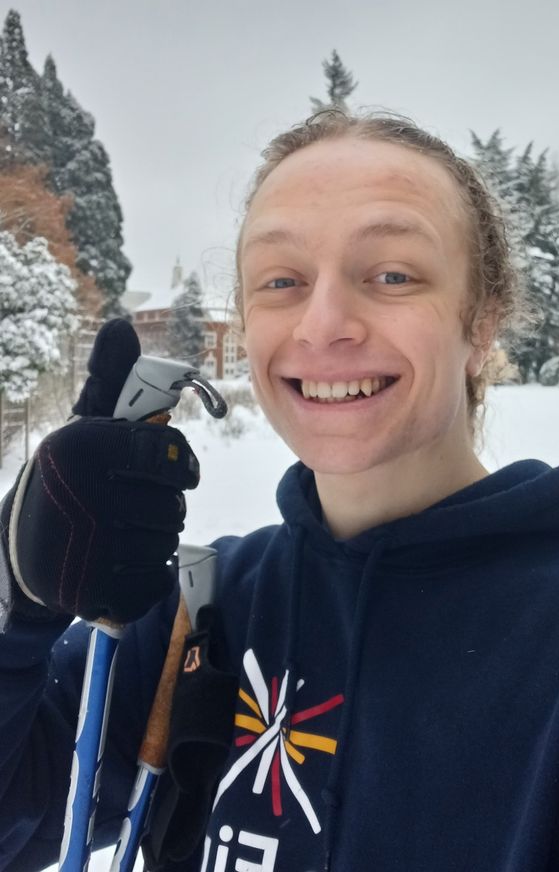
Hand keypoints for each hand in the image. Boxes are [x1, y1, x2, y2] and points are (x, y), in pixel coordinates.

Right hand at [0, 320, 199, 624]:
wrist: (19, 546)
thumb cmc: (68, 477)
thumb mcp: (83, 425)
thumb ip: (110, 378)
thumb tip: (121, 326)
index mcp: (82, 448)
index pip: (166, 453)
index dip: (179, 462)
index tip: (176, 468)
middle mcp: (81, 495)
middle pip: (172, 503)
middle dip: (163, 503)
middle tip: (136, 502)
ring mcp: (84, 548)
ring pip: (165, 542)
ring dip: (154, 538)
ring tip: (122, 531)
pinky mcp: (89, 591)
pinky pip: (155, 581)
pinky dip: (148, 575)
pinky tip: (121, 562)